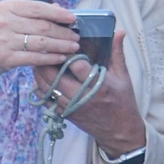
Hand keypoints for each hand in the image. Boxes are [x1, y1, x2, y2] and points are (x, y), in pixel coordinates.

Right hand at [0, 0, 80, 98]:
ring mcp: (5, 40)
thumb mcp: (6, 16)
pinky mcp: (7, 58)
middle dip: (63, 32)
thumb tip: (58, 7)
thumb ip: (30, 12)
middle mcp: (5, 22)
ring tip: (73, 47)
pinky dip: (51, 58)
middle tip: (76, 36)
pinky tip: (61, 57)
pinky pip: (35, 58)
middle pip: (43, 26)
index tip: (72, 18)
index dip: (58, 13)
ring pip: (41, 42)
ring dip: (61, 45)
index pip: (38, 8)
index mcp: (6, 7)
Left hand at [35, 30, 144, 154]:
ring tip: (40, 60)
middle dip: (47, 61)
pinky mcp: (65, 114)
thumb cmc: (123, 102)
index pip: (76, 65)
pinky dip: (41, 88)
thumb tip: (119, 31)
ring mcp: (72, 107)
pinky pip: (46, 100)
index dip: (67, 52)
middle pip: (55, 77)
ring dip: (40, 73)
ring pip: (47, 88)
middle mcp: (82, 97)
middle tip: (44, 47)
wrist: (120, 132)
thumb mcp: (123, 76)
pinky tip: (42, 78)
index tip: (64, 41)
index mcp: (98, 85)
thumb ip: (117, 53)